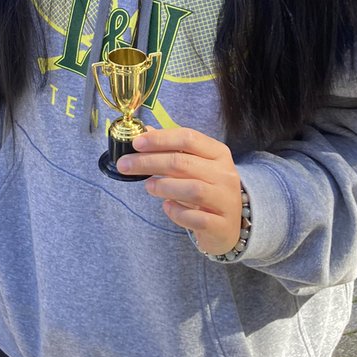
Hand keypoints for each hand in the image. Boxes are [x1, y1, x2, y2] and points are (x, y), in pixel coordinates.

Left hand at [117, 127, 243, 255]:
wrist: (231, 225)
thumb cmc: (207, 189)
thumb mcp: (195, 165)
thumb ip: (172, 149)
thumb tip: (145, 131)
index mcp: (218, 153)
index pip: (188, 138)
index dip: (160, 139)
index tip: (136, 143)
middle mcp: (225, 174)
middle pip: (183, 162)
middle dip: (149, 162)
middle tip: (125, 165)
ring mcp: (226, 200)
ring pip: (192, 189)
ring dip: (164, 186)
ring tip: (148, 186)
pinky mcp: (222, 225)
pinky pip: (196, 217)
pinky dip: (177, 212)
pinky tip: (167, 207)